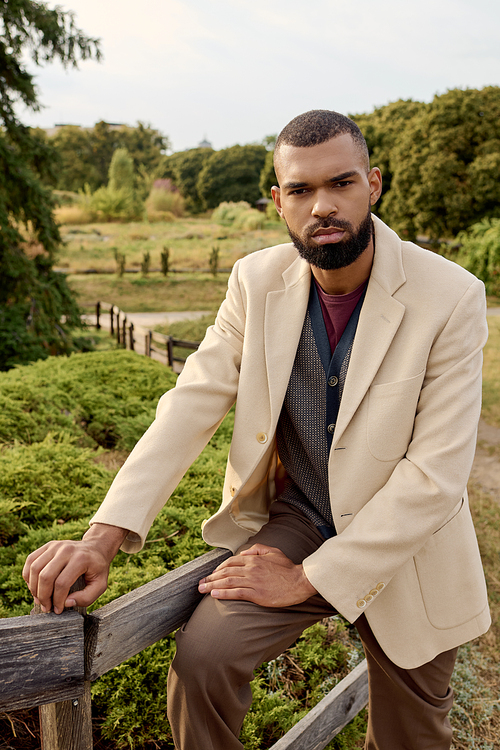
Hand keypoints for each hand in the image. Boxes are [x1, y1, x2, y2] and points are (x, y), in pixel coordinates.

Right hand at [22, 523, 127, 613]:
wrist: (96, 548)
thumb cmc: (97, 569)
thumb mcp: (100, 585)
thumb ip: (87, 597)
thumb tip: (66, 603)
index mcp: (81, 559)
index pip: (62, 583)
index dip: (57, 600)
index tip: (58, 610)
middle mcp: (66, 549)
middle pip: (46, 576)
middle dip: (43, 596)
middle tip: (46, 607)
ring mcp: (56, 546)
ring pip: (35, 568)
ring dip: (33, 588)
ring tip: (40, 599)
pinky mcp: (48, 545)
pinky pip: (31, 560)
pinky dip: (28, 576)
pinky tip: (34, 586)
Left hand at [198, 543, 316, 606]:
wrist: (299, 581)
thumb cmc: (287, 567)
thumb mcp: (273, 551)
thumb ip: (257, 549)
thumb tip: (244, 552)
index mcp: (253, 559)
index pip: (230, 562)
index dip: (219, 568)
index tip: (211, 574)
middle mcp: (251, 569)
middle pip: (225, 572)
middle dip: (210, 577)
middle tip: (199, 583)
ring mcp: (253, 581)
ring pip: (228, 582)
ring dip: (212, 585)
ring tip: (202, 589)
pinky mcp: (256, 594)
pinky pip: (236, 593)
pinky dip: (223, 593)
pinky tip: (214, 594)